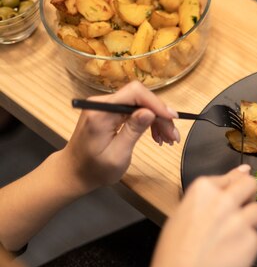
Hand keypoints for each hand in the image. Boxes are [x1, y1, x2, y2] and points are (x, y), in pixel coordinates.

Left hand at [61, 81, 178, 191]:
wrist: (74, 173)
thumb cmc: (94, 170)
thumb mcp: (117, 155)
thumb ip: (132, 131)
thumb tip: (149, 112)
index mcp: (101, 112)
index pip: (134, 93)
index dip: (156, 103)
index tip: (172, 118)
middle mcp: (102, 104)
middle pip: (140, 98)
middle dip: (160, 115)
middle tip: (173, 136)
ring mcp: (105, 107)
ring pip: (140, 105)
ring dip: (157, 120)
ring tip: (167, 139)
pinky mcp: (109, 113)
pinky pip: (134, 111)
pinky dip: (148, 122)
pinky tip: (156, 136)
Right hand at [145, 165, 256, 266]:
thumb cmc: (175, 251)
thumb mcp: (184, 213)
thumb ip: (213, 192)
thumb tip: (243, 171)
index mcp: (203, 189)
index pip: (231, 177)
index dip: (231, 190)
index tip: (231, 198)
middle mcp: (224, 200)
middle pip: (251, 185)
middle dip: (249, 195)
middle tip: (239, 211)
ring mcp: (240, 220)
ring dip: (251, 221)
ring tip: (232, 237)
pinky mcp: (252, 240)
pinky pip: (256, 237)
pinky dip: (247, 245)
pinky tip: (230, 255)